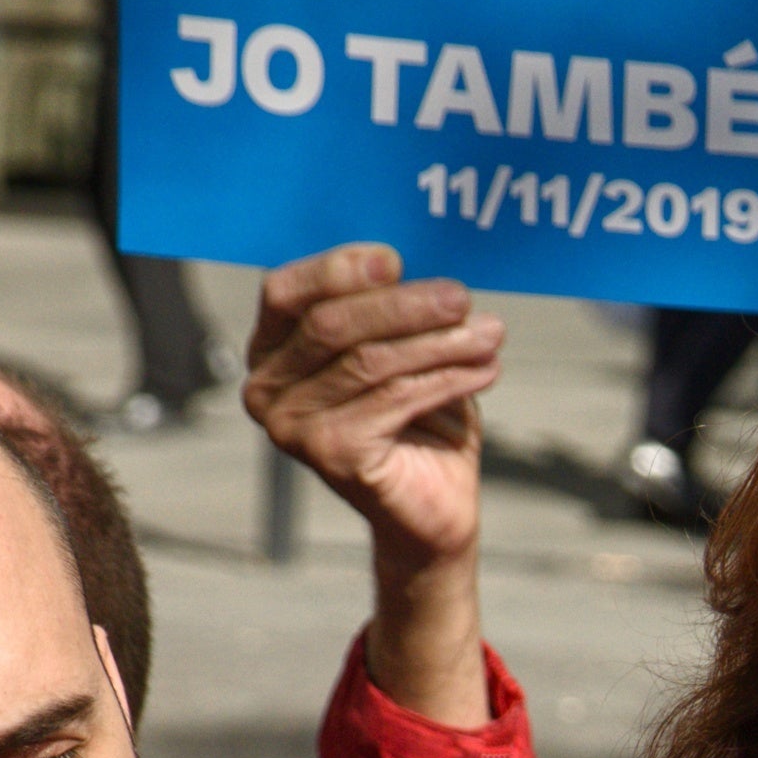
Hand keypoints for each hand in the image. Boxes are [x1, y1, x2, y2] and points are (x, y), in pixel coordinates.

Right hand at [242, 246, 504, 726]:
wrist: (433, 508)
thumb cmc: (418, 418)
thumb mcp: (402, 348)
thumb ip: (393, 305)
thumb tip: (419, 250)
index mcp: (272, 349)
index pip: (288, 291)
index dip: (339, 268)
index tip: (397, 256)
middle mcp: (266, 388)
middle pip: (333, 323)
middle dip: (406, 305)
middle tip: (463, 297)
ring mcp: (290, 426)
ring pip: (371, 360)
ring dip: (439, 341)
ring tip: (491, 333)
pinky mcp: (329, 455)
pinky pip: (395, 398)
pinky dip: (447, 377)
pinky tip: (487, 368)